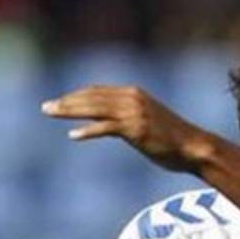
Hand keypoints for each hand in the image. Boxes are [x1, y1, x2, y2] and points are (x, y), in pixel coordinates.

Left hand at [42, 86, 205, 171]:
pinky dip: (88, 130)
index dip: (76, 96)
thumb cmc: (173, 138)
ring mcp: (134, 113)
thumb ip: (129, 119)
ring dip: (69, 111)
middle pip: (91, 97)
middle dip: (66, 102)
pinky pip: (106, 127)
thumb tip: (114, 126)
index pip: (98, 91)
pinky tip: (73, 135)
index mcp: (134, 93)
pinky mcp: (135, 129)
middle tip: (45, 107)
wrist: (194, 147)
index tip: (60, 102)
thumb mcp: (148, 121)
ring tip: (51, 113)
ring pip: (94, 108)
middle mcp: (132, 98)